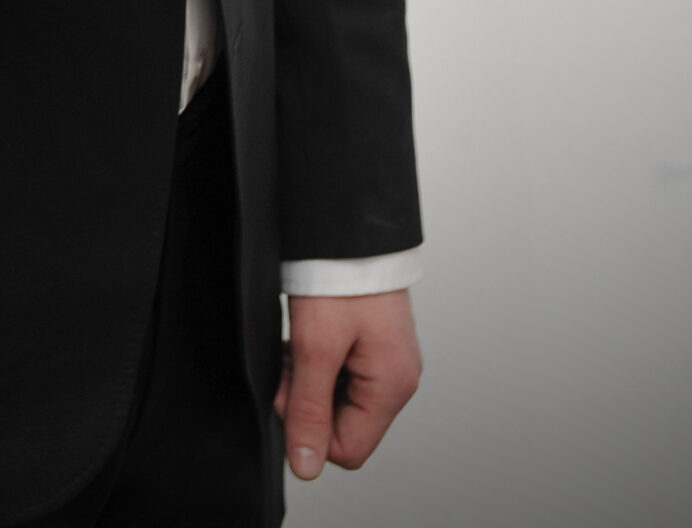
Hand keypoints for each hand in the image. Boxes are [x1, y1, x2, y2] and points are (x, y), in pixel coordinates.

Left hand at [275, 290, 421, 478]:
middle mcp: (397, 378)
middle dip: (309, 398)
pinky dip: (318, 360)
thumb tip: (307, 465)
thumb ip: (309, 409)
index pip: (347, 449)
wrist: (347, 226)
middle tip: (296, 358)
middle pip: (342, 424)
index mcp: (392, 386)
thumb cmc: (340, 276)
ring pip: (337, 398)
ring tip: (302, 341)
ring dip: (310, 377)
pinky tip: (310, 335)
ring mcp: (387, 360)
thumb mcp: (315, 346)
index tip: (293, 388)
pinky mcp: (374, 344)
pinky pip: (340, 373)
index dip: (311, 427)